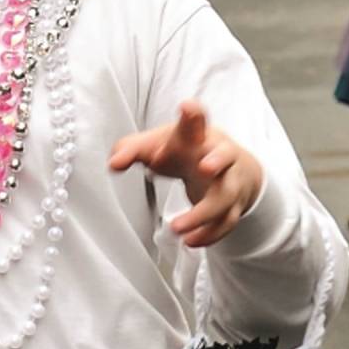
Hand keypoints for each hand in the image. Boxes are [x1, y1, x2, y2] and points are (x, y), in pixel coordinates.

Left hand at [108, 100, 265, 248]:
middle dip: (217, 160)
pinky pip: (227, 221)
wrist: (227, 166)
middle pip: (225, 156)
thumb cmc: (185, 151)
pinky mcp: (235, 204)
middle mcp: (220, 154)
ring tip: (176, 228)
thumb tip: (113, 164)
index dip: (193, 114)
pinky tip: (190, 242)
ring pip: (225, 197)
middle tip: (203, 166)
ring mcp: (231, 180)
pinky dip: (209, 234)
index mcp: (198, 135)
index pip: (197, 120)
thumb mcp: (157, 145)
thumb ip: (131, 150)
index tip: (187, 107)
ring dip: (202, 214)